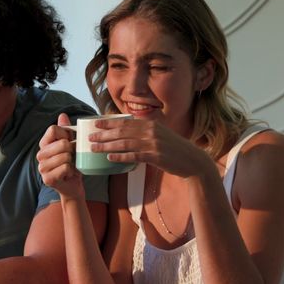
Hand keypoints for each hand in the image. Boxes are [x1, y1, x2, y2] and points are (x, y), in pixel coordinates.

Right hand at [36, 113, 84, 198]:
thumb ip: (66, 130)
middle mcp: (40, 155)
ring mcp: (42, 167)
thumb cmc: (71, 163)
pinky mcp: (47, 179)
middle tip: (72, 157)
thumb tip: (62, 115)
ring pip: (65, 156)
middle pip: (62, 143)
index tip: (70, 142)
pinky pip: (65, 168)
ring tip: (70, 165)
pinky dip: (71, 171)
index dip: (65, 134)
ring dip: (72, 161)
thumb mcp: (70, 144)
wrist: (72, 185)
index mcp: (44, 144)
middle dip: (72, 149)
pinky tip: (68, 174)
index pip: (53, 130)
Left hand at [90, 118, 214, 178]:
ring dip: (107, 145)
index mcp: (151, 124)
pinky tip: (110, 158)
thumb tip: (127, 133)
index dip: (109, 122)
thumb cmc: (175, 150)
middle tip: (90, 136)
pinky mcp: (155, 156)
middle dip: (104, 133)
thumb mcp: (161, 135)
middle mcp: (151, 131)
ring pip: (124, 143)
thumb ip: (146, 132)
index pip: (125, 122)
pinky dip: (120, 156)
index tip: (96, 123)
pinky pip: (133, 156)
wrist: (193, 161)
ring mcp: (153, 143)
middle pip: (122, 131)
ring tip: (94, 148)